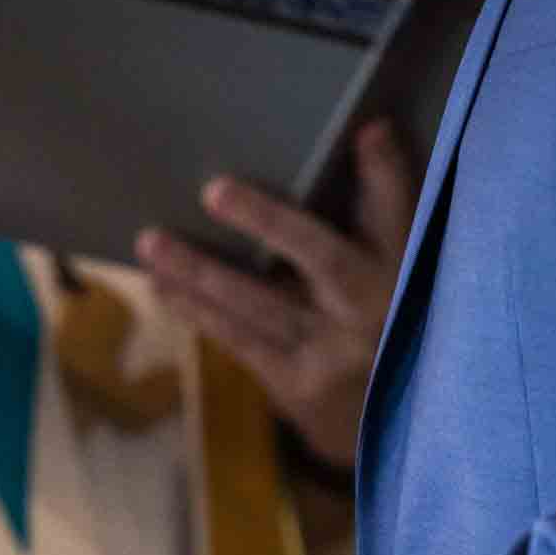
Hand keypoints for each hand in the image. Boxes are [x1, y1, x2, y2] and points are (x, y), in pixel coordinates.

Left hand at [137, 118, 417, 468]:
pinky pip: (237, 341)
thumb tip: (370, 131)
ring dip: (200, 275)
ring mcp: (327, 356)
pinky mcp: (293, 386)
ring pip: (257, 307)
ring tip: (151, 243)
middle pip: (319, 259)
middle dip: (266, 223)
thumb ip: (387, 202)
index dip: (372, 182)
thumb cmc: (394, 321)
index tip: (359, 136)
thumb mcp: (404, 264)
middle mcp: (367, 316)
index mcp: (399, 277)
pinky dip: (197, 312)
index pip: (388, 220)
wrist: (398, 424)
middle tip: (212, 189)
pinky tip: (161, 287)